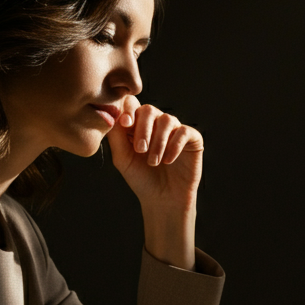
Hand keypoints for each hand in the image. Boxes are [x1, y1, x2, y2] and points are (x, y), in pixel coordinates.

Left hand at [106, 98, 202, 214]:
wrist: (163, 199)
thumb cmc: (141, 178)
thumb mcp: (123, 158)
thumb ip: (116, 136)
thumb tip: (112, 115)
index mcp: (138, 124)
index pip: (132, 105)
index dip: (128, 109)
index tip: (125, 123)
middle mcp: (157, 123)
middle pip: (149, 109)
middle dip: (143, 128)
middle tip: (140, 150)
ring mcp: (175, 129)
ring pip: (167, 120)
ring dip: (158, 141)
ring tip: (153, 162)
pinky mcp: (192, 139)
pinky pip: (184, 132)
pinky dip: (174, 145)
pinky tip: (168, 160)